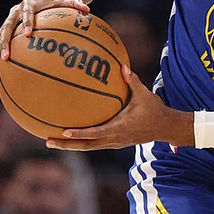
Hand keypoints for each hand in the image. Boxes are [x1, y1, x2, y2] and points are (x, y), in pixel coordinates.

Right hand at [0, 0, 89, 76]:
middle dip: (5, 42)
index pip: (26, 12)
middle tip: (8, 56)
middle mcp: (14, 13)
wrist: (39, 1)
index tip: (27, 34)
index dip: (26, 22)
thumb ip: (76, 3)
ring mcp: (7, 23)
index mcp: (28, 4)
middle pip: (5, 27)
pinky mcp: (3, 32)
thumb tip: (87, 9)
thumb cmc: (54, 3)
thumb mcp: (65, 1)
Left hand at [46, 66, 193, 149]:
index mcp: (119, 128)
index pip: (95, 133)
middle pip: (86, 146)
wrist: (166, 127)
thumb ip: (132, 81)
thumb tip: (122, 66)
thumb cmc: (155, 110)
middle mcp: (114, 139)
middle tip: (47, 141)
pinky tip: (72, 137)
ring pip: (88, 147)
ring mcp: (114, 143)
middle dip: (66, 145)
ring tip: (53, 141)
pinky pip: (95, 144)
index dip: (80, 134)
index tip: (64, 132)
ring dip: (71, 146)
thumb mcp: (145, 95)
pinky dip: (82, 142)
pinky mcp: (115, 142)